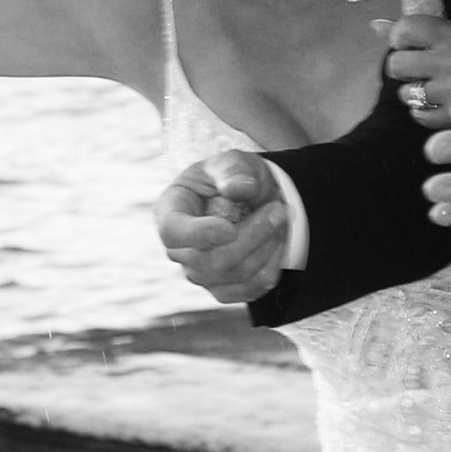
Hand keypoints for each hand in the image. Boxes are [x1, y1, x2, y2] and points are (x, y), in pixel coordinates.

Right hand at [156, 149, 290, 305]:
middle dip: (252, 236)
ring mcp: (198, 273)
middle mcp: (178, 249)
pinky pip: (249, 289)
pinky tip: (278, 243)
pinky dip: (271, 267)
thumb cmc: (232, 178)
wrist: (249, 199)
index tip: (230, 229)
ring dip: (266, 247)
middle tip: (279, 210)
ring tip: (280, 219)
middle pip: (210, 260)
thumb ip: (233, 170)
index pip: (173, 232)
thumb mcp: (231, 162)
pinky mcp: (221, 288)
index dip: (200, 235)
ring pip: (235, 274)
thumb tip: (238, 189)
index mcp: (170, 211)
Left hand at [382, 11, 450, 127]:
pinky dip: (425, 111)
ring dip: (415, 91)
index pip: (404, 29)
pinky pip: (419, 116)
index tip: (411, 41)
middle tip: (423, 66)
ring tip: (438, 86)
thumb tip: (376, 25)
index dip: (401, 35)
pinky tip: (442, 104)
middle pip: (396, 63)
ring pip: (405, 93)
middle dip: (404, 66)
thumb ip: (418, 26)